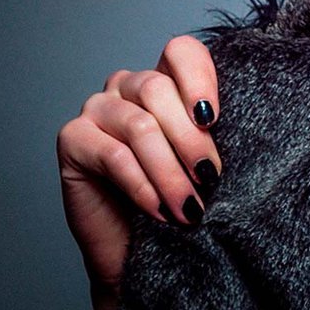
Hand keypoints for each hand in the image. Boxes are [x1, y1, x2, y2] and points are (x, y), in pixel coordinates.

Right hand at [57, 34, 220, 309]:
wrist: (144, 257)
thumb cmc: (182, 204)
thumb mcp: (206, 163)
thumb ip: (213, 134)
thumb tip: (236, 124)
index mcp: (165, 81)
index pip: (180, 51)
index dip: (199, 77)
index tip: (215, 119)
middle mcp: (126, 86)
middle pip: (157, 89)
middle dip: (191, 140)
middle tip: (211, 180)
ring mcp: (96, 109)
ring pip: (139, 126)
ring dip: (170, 172)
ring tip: (190, 208)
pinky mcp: (72, 140)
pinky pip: (113, 155)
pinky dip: (143, 185)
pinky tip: (160, 210)